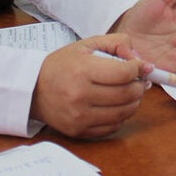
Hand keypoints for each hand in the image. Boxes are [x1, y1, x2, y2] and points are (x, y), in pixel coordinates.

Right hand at [31, 35, 147, 138]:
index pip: (124, 73)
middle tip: (139, 80)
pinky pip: (113, 127)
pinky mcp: (80, 131)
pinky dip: (121, 116)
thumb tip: (142, 61)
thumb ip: (117, 43)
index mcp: (82, 70)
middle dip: (140, 86)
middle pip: (127, 94)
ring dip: (134, 102)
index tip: (142, 66)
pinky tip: (116, 105)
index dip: (139, 68)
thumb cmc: (62, 64)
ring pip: (124, 113)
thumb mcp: (87, 44)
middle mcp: (80, 96)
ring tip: (130, 92)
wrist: (33, 89)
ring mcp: (80, 117)